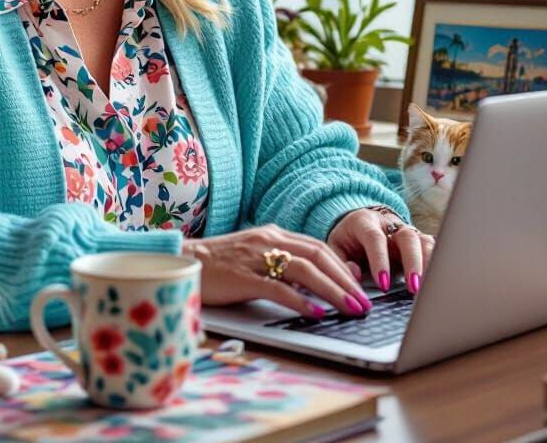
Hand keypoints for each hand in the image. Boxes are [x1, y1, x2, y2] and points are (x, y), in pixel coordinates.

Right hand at [182, 225, 374, 318]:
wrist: (183, 259)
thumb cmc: (220, 263)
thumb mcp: (256, 255)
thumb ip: (283, 261)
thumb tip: (316, 279)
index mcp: (273, 234)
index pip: (317, 247)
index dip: (342, 266)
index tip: (360, 285)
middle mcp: (268, 240)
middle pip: (317, 256)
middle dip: (344, 280)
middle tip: (364, 302)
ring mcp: (256, 257)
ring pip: (303, 270)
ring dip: (331, 290)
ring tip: (350, 308)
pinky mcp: (243, 276)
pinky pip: (277, 287)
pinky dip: (299, 299)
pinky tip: (315, 312)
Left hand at [327, 208, 433, 293]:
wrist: (361, 223)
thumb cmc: (348, 239)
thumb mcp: (336, 247)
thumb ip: (342, 262)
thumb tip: (355, 276)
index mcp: (366, 222)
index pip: (375, 239)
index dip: (380, 260)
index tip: (383, 283)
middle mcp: (390, 224)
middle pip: (407, 237)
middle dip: (412, 262)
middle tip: (413, 288)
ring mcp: (407, 232)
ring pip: (423, 242)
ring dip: (428, 264)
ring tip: (429, 288)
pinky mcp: (418, 242)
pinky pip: (432, 249)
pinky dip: (437, 264)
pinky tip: (437, 282)